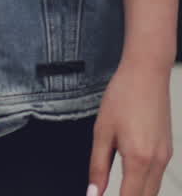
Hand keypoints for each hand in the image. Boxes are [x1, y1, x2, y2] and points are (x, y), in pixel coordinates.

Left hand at [88, 57, 173, 195]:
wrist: (146, 74)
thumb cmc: (122, 97)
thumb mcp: (102, 132)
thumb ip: (97, 166)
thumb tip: (93, 193)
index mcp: (139, 159)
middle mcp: (157, 161)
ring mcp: (165, 156)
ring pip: (153, 190)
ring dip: (137, 195)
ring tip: (118, 191)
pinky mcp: (167, 150)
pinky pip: (157, 176)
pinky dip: (145, 185)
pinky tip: (130, 182)